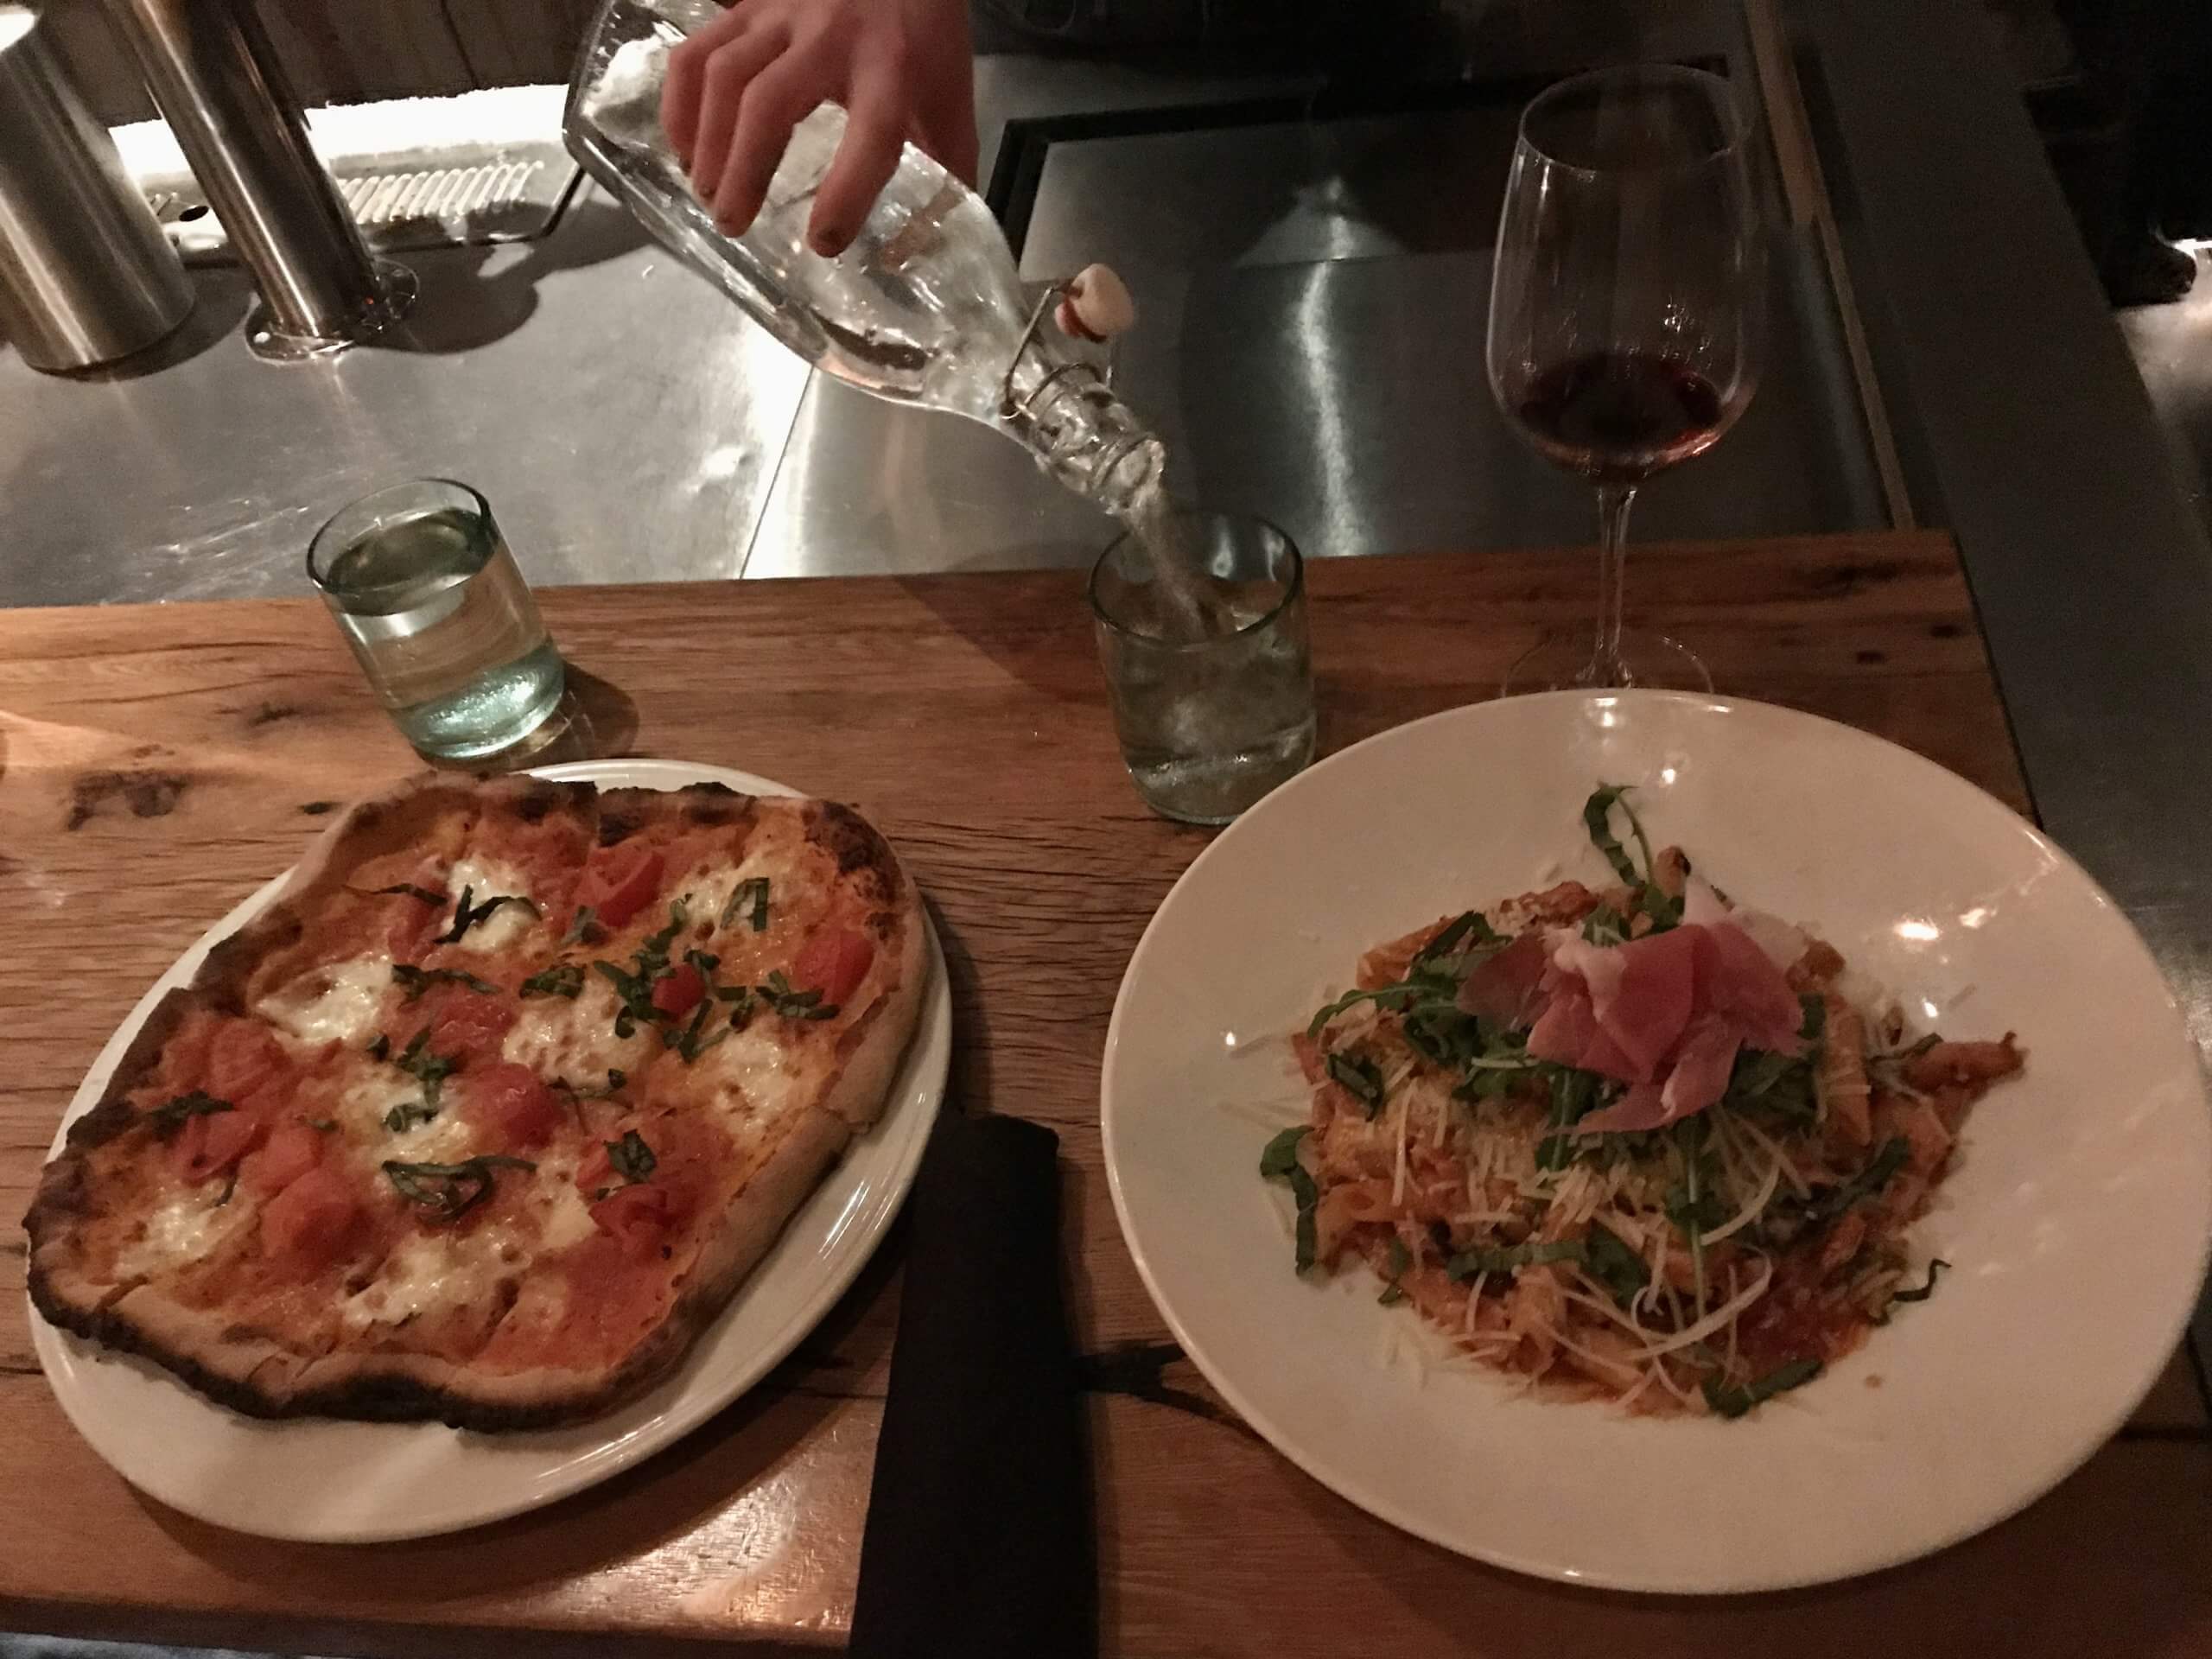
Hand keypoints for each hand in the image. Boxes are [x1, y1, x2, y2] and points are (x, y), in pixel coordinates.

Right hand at [661, 0, 976, 256]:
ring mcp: (783, 14)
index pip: (872, 135)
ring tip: (706, 191)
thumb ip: (945, 172)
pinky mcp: (749, 3)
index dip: (845, 193)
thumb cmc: (925, 39)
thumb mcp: (949, 103)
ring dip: (707, 142)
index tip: (822, 242)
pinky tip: (685, 147)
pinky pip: (697, 49)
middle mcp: (834, 38)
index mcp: (894, 70)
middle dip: (744, 172)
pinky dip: (680, 103)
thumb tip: (920, 251)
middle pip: (768, 104)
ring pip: (724, 75)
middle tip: (732, 224)